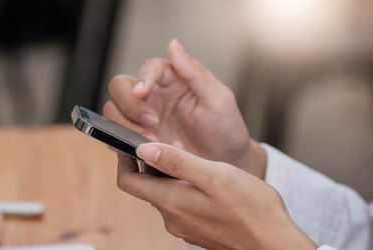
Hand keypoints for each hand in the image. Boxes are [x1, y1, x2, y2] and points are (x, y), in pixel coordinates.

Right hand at [103, 39, 265, 178]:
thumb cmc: (225, 128)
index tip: (143, 93)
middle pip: (119, 86)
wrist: (225, 163)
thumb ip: (196, 72)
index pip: (148, 68)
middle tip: (151, 124)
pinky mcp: (137, 140)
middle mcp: (153, 96)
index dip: (142, 78)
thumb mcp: (218, 99)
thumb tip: (173, 45)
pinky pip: (115, 137)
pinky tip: (146, 151)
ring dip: (126, 126)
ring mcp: (141, 119)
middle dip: (129, 104)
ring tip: (153, 142)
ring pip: (112, 111)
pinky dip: (124, 143)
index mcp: (172, 80)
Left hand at [117, 143, 316, 249]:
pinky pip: (180, 203)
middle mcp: (172, 218)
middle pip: (146, 186)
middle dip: (151, 162)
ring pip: (165, 193)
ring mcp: (184, 225)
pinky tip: (203, 177)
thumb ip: (177, 162)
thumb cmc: (251, 209)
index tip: (129, 142)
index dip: (124, 159)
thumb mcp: (214, 175)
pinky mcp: (196, 228)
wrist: (274, 242)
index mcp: (171, 202)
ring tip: (190, 156)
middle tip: (168, 142)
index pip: (128, 181)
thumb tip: (143, 150)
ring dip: (170, 173)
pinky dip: (183, 186)